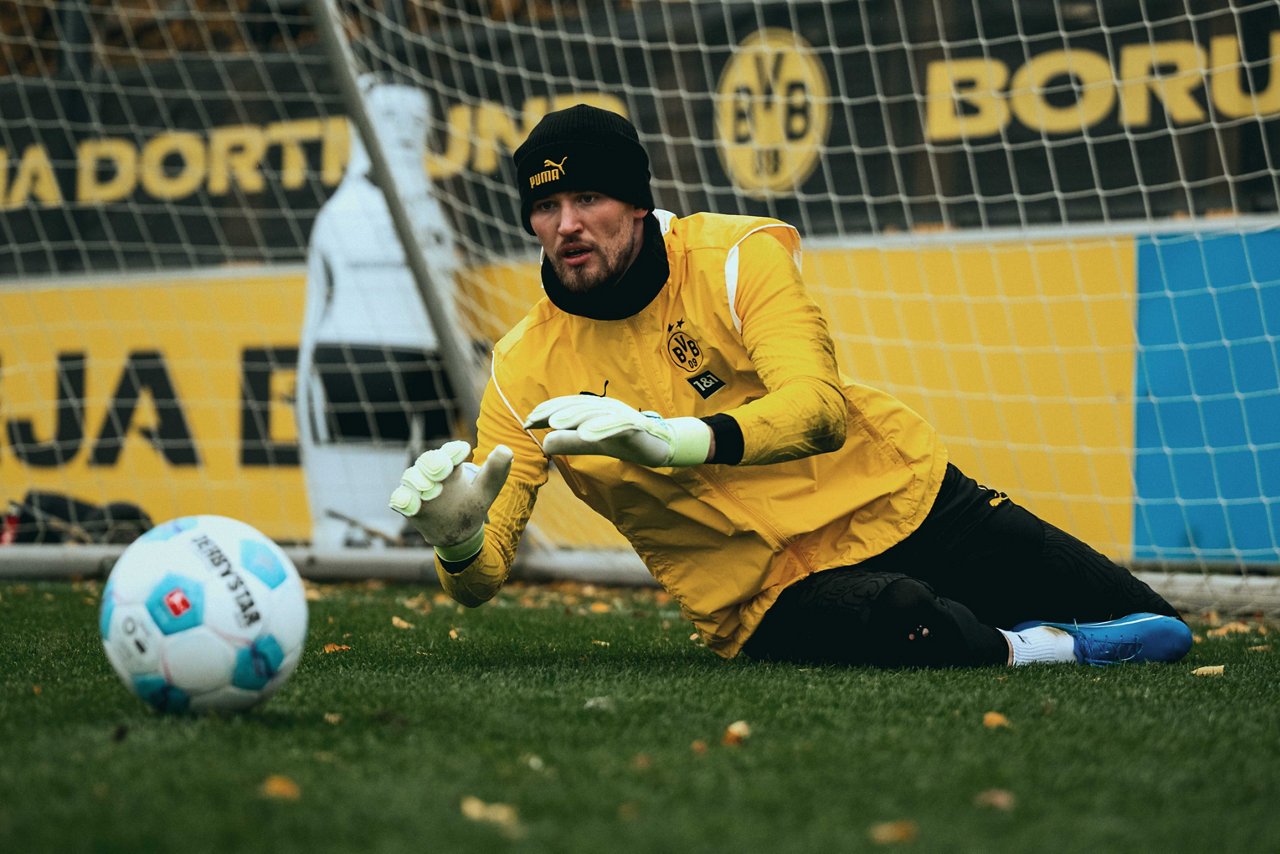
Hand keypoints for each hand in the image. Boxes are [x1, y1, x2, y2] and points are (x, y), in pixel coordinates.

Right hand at [389, 440, 512, 560]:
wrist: (457, 533)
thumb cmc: (471, 505)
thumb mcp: (486, 490)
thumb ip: (495, 471)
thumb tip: (506, 449)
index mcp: (452, 465)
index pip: (450, 452)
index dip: (454, 451)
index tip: (464, 451)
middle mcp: (432, 473)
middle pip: (427, 461)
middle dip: (433, 463)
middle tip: (443, 470)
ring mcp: (418, 489)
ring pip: (411, 477)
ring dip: (418, 481)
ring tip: (430, 490)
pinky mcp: (408, 505)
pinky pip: (399, 499)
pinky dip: (403, 499)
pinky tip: (411, 505)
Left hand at [523, 396, 710, 466]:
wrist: (662, 446)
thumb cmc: (625, 441)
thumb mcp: (593, 444)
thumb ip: (570, 443)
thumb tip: (544, 445)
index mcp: (595, 409)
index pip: (566, 407)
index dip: (545, 412)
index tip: (525, 423)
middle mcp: (606, 406)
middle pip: (576, 406)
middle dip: (552, 412)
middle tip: (531, 421)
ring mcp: (621, 414)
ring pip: (595, 413)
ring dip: (573, 417)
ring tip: (553, 425)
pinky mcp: (635, 426)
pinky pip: (617, 425)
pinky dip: (601, 429)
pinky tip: (586, 436)